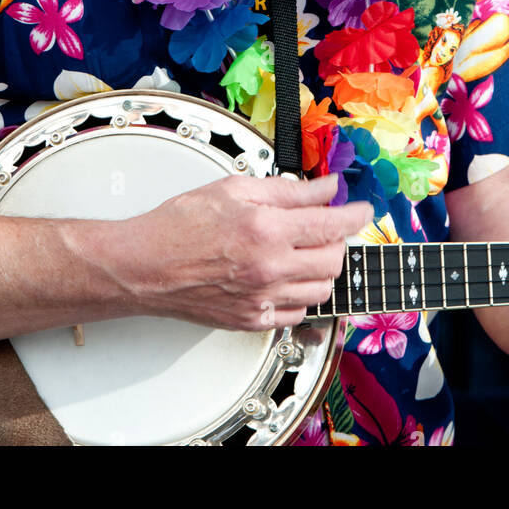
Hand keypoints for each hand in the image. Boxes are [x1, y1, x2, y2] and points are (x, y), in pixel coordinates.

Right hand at [118, 172, 372, 330]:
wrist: (145, 266)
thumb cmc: (180, 224)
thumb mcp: (234, 188)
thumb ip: (287, 190)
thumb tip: (324, 188)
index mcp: (267, 228)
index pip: (332, 223)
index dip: (356, 215)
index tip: (363, 210)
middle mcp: (269, 267)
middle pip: (334, 260)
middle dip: (338, 241)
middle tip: (327, 227)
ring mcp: (262, 298)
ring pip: (321, 290)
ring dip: (323, 268)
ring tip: (306, 250)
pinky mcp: (252, 320)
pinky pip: (297, 312)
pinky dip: (301, 293)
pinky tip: (287, 275)